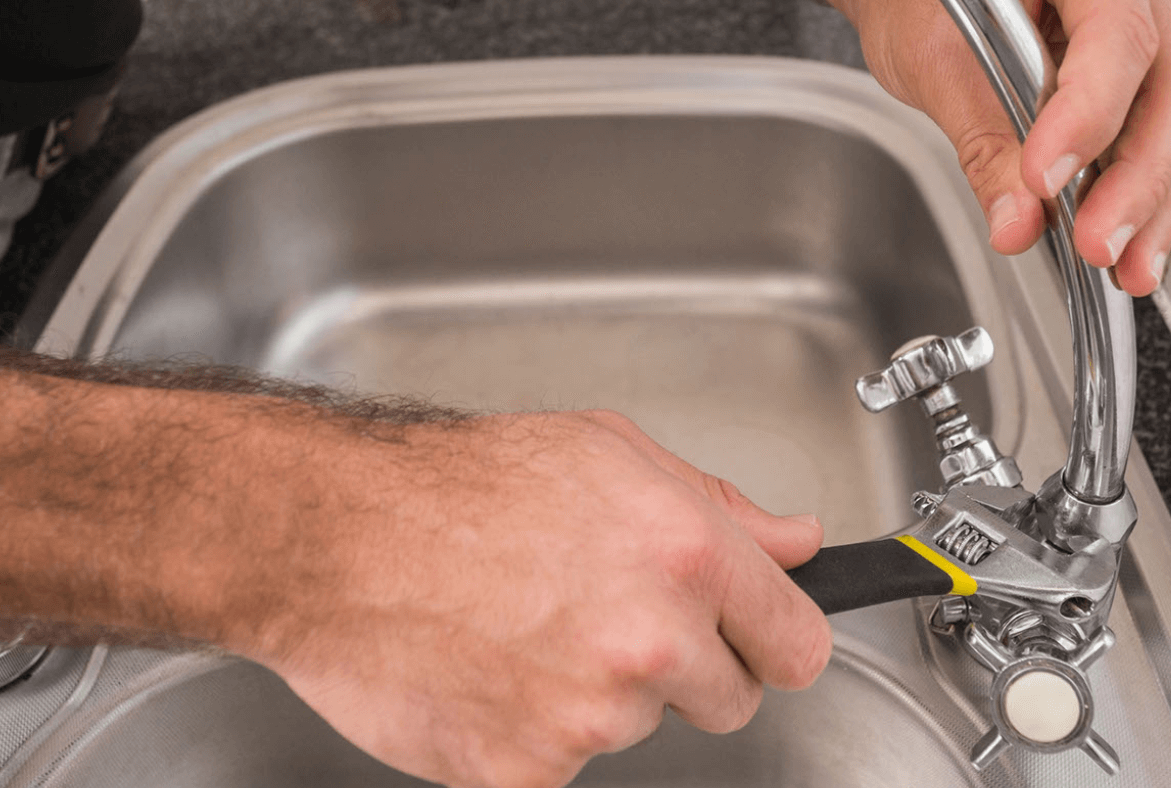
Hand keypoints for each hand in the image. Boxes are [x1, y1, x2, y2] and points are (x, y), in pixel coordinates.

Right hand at [230, 409, 830, 787]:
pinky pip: (565, 766)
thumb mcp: (611, 451)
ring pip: (640, 727)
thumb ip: (722, 507)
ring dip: (603, 693)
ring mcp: (590, 717)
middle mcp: (651, 639)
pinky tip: (495, 668)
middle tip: (611, 616)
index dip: (776, 638)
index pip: (799, 644)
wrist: (334, 536)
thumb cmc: (462, 483)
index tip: (756, 636)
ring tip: (531, 625)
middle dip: (688, 666)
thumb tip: (796, 542)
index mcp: (688, 553)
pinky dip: (536, 732)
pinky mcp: (527, 775)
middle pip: (731, 699)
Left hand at [842, 0, 1170, 295]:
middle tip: (1098, 244)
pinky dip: (1145, 200)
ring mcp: (1153, 28)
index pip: (1116, 34)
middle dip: (1135, 180)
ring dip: (1153, 204)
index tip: (1047, 178)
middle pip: (1165, 88)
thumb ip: (982, 140)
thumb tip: (1018, 219)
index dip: (1088, 115)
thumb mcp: (934, 56)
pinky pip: (1160, 143)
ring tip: (1123, 266)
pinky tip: (1129, 252)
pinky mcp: (1143, 81)